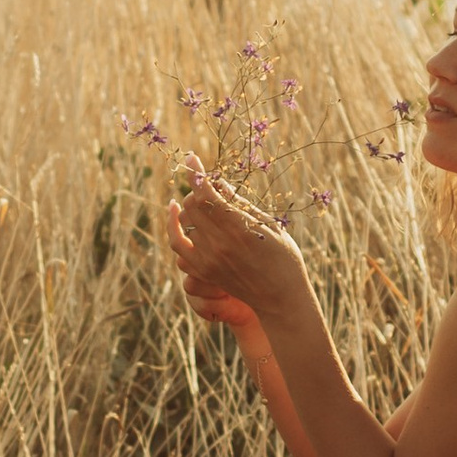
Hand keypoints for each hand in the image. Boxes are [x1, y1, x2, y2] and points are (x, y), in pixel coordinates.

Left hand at [165, 161, 303, 335]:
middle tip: (210, 188)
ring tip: (202, 202)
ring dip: (190, 206)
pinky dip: (173, 227)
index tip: (191, 158)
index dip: (196, 173)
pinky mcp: (203, 271)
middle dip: (197, 190)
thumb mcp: (268, 224)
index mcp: (239, 228)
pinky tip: (175, 214)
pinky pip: (177, 244)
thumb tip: (217, 181)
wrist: (281, 298)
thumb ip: (240, 203)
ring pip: (183, 220)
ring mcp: (208, 259)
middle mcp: (219, 244)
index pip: (206, 193)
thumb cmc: (283, 257)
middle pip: (191, 204)